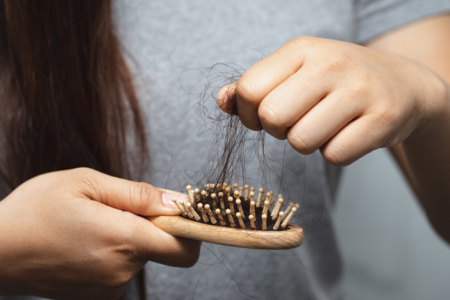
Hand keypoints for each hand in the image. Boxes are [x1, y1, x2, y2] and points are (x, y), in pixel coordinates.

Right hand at [0, 168, 199, 299]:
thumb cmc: (35, 210)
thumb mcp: (86, 183)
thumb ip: (138, 194)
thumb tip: (178, 202)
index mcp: (123, 239)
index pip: (185, 247)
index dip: (189, 228)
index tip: (177, 212)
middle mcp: (121, 270)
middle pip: (161, 247)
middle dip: (148, 226)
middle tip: (113, 210)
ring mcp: (108, 288)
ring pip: (139, 256)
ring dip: (126, 238)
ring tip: (90, 225)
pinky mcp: (97, 296)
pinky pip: (121, 269)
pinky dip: (113, 254)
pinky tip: (84, 242)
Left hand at [218, 37, 447, 164]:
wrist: (404, 85)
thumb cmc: (337, 81)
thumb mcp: (296, 72)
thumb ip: (254, 87)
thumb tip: (222, 101)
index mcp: (301, 49)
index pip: (249, 90)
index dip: (249, 114)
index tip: (265, 116)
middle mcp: (330, 63)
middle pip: (272, 118)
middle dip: (278, 130)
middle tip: (297, 122)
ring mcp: (359, 90)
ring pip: (301, 142)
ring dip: (307, 143)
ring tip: (325, 125)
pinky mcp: (383, 118)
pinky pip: (334, 156)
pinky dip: (336, 152)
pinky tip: (348, 133)